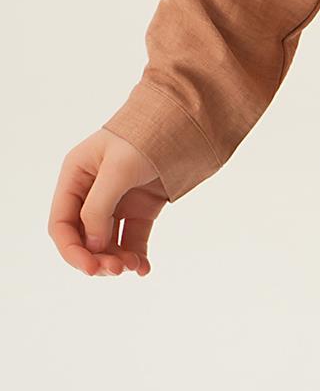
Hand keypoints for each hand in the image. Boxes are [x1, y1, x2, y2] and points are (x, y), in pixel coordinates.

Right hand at [48, 130, 168, 277]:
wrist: (186, 120)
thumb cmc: (146, 136)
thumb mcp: (118, 168)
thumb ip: (99, 208)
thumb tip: (93, 248)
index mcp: (76, 176)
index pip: (62, 223)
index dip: (72, 251)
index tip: (91, 268)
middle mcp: (92, 191)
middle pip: (84, 238)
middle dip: (97, 257)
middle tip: (116, 270)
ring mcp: (117, 200)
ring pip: (107, 242)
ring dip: (116, 260)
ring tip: (133, 266)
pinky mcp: (141, 207)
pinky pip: (132, 238)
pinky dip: (135, 256)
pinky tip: (143, 268)